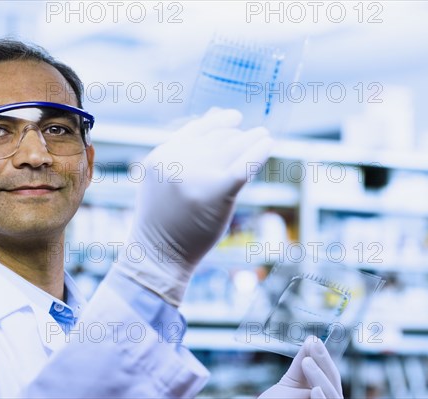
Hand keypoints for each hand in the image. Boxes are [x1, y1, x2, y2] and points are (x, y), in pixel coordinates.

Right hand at [114, 109, 273, 305]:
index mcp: (161, 156)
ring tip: (262, 136)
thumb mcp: (162, 181)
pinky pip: (243, 165)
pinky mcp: (216, 191)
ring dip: (250, 139)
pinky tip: (268, 143)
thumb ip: (182, 153)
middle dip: (236, 136)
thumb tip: (212, 117)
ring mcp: (196, 175)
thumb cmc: (163, 221)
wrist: (158, 255)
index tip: (234, 118)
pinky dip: (259, 152)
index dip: (217, 122)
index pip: (195, 130)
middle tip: (254, 134)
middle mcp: (176, 161)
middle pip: (216, 139)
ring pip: (231, 148)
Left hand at [259, 336, 343, 398]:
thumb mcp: (289, 383)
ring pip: (333, 397)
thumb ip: (302, 365)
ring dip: (320, 379)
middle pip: (334, 385)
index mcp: (325, 393)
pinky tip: (315, 390)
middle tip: (311, 347)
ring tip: (308, 363)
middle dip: (323, 365)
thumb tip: (311, 340)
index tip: (314, 340)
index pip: (330, 376)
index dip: (324, 358)